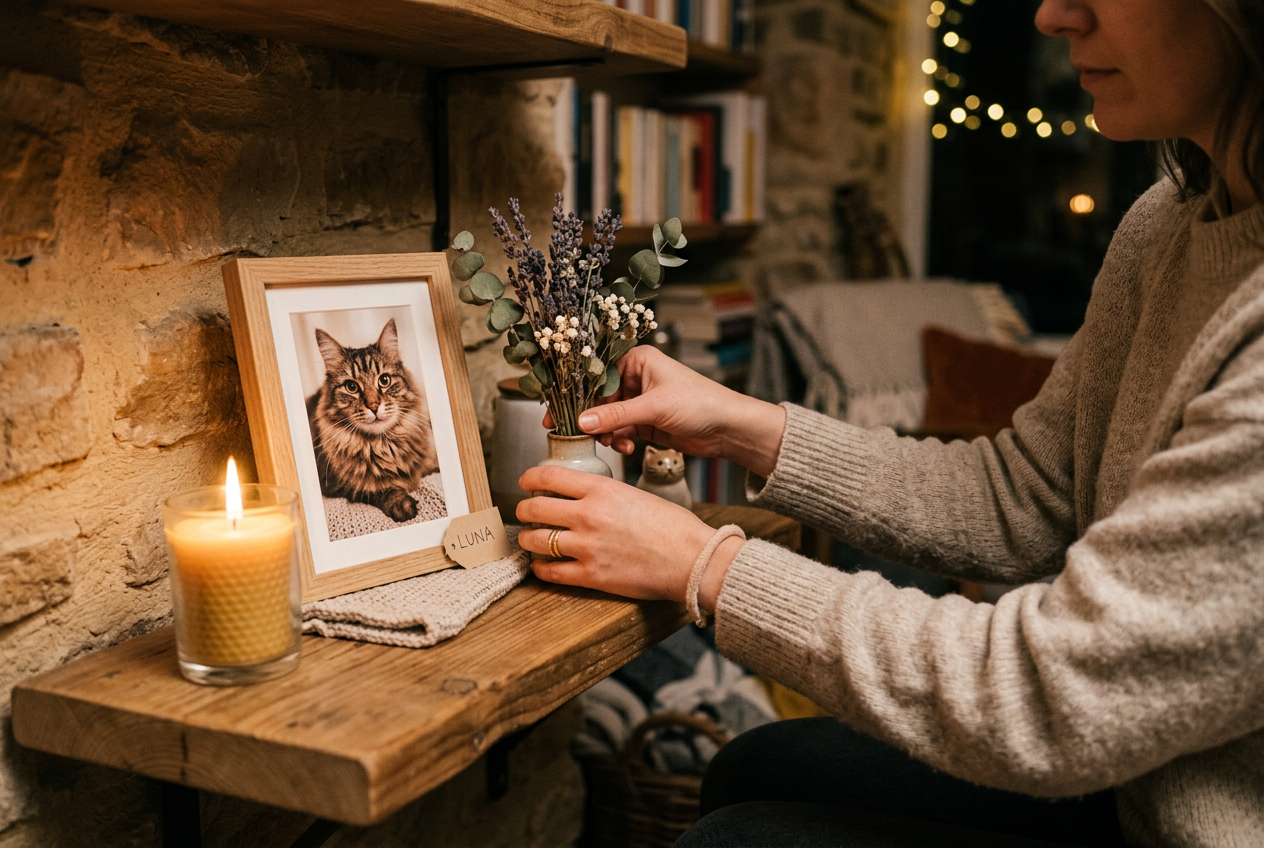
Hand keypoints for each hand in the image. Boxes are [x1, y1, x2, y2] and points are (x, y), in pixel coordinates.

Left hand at [515, 465, 743, 609]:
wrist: (692, 559)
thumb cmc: (673, 527)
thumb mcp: (636, 495)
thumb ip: (605, 494)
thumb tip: (583, 497)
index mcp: (602, 490)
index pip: (549, 476)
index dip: (530, 478)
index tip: (525, 482)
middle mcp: (589, 516)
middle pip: (534, 508)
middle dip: (523, 510)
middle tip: (524, 513)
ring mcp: (587, 547)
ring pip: (536, 540)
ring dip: (527, 539)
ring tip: (530, 539)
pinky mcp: (592, 575)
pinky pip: (550, 572)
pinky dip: (540, 569)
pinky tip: (543, 566)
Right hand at [560, 346, 786, 477]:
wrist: (729, 429)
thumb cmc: (701, 402)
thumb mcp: (654, 407)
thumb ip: (615, 415)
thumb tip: (582, 422)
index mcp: (637, 360)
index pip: (597, 374)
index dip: (577, 394)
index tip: (558, 412)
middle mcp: (636, 378)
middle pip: (599, 398)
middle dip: (591, 419)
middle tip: (577, 435)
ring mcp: (640, 401)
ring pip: (608, 418)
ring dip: (606, 433)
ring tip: (612, 443)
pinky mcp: (646, 423)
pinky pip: (621, 431)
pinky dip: (619, 441)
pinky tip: (626, 447)